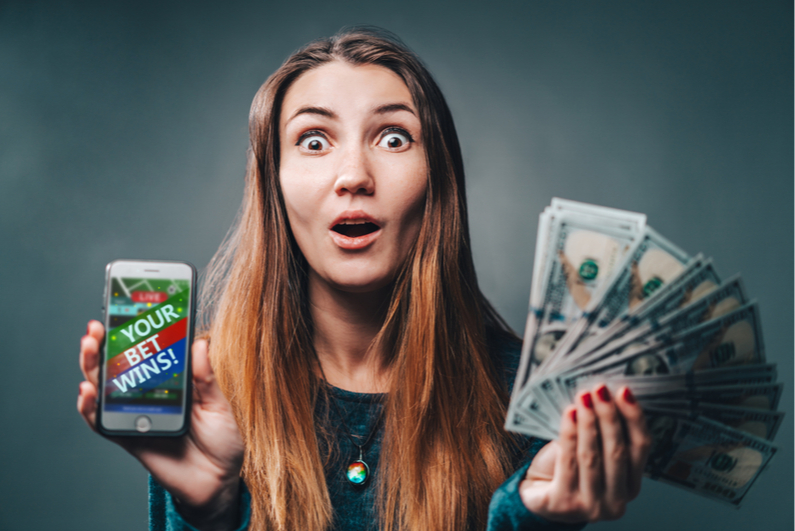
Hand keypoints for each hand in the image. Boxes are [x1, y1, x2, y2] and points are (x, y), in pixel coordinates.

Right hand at [78, 321, 244, 530]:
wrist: (218, 481)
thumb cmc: (221, 440)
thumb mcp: (217, 405)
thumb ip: (205, 378)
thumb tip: (200, 342)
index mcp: (172, 383)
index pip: (147, 353)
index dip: (133, 334)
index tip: (125, 311)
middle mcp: (149, 396)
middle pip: (118, 366)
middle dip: (103, 345)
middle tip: (98, 327)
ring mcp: (136, 415)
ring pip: (104, 389)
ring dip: (92, 367)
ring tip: (89, 348)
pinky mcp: (128, 438)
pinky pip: (102, 423)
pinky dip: (89, 408)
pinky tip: (87, 391)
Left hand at [519, 385, 650, 523]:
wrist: (539, 495)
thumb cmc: (570, 469)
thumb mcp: (594, 452)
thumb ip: (604, 433)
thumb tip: (604, 394)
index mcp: (631, 486)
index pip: (640, 448)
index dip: (633, 418)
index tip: (624, 391)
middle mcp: (617, 501)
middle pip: (617, 452)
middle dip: (608, 416)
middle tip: (600, 389)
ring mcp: (592, 506)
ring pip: (592, 457)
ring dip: (589, 422)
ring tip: (583, 397)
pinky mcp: (565, 504)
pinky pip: (568, 462)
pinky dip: (569, 435)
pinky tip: (569, 414)